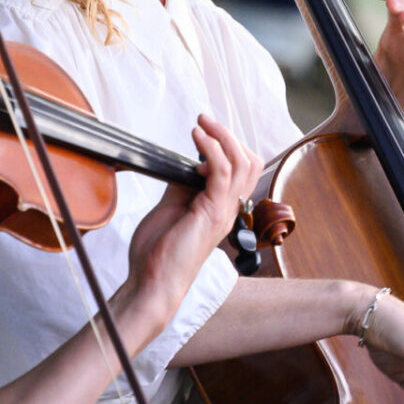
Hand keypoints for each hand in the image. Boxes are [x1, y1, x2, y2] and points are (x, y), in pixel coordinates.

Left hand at [126, 114, 261, 321]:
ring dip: (222, 136)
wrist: (152, 282)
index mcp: (221, 209)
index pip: (243, 170)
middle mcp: (229, 209)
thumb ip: (182, 185)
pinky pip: (223, 172)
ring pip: (242, 162)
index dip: (226, 148)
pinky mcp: (211, 212)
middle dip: (229, 136)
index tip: (201, 137)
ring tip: (202, 123)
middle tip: (206, 122)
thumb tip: (184, 164)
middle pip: (250, 162)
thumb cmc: (158, 252)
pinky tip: (197, 138)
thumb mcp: (171, 207)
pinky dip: (211, 149)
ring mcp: (224, 211)